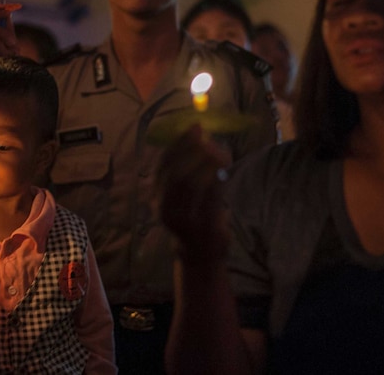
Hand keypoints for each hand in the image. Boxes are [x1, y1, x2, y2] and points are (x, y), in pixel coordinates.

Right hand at [158, 125, 230, 263]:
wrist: (199, 255)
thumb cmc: (193, 217)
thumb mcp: (183, 195)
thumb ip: (186, 169)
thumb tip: (201, 136)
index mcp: (158, 196)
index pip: (164, 165)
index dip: (179, 143)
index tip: (194, 128)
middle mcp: (165, 208)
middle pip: (176, 174)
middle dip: (193, 152)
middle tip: (209, 140)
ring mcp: (183, 221)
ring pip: (191, 186)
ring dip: (207, 165)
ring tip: (220, 153)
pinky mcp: (203, 228)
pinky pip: (210, 200)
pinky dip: (217, 181)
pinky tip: (224, 170)